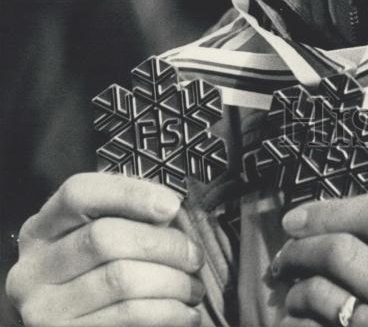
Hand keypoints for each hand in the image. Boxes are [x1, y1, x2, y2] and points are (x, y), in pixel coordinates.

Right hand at [6, 173, 204, 326]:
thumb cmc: (90, 277)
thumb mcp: (90, 240)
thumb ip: (123, 218)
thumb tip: (169, 211)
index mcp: (40, 230)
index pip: (78, 193)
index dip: (128, 193)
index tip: (171, 205)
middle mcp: (34, 269)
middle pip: (104, 238)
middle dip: (163, 245)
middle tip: (194, 256)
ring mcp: (45, 309)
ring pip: (121, 280)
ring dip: (171, 282)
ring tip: (193, 286)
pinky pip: (126, 318)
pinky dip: (166, 312)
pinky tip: (183, 312)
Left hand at [271, 195, 367, 326]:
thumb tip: (310, 219)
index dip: (330, 210)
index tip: (294, 219)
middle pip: (342, 252)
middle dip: (301, 249)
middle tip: (284, 257)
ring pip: (321, 294)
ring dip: (295, 292)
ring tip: (294, 297)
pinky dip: (295, 323)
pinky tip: (299, 322)